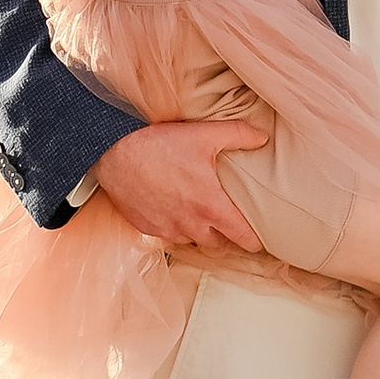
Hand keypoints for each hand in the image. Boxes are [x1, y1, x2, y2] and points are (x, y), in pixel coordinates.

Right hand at [91, 118, 269, 253]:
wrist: (116, 154)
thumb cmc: (160, 145)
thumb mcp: (205, 134)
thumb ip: (238, 135)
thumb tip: (263, 138)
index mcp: (210, 206)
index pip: (243, 237)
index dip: (255, 240)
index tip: (262, 238)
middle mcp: (191, 225)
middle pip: (219, 244)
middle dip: (227, 235)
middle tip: (231, 220)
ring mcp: (168, 230)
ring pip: (193, 240)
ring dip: (200, 231)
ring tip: (203, 212)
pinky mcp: (148, 229)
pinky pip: (170, 236)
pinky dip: (177, 227)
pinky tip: (176, 208)